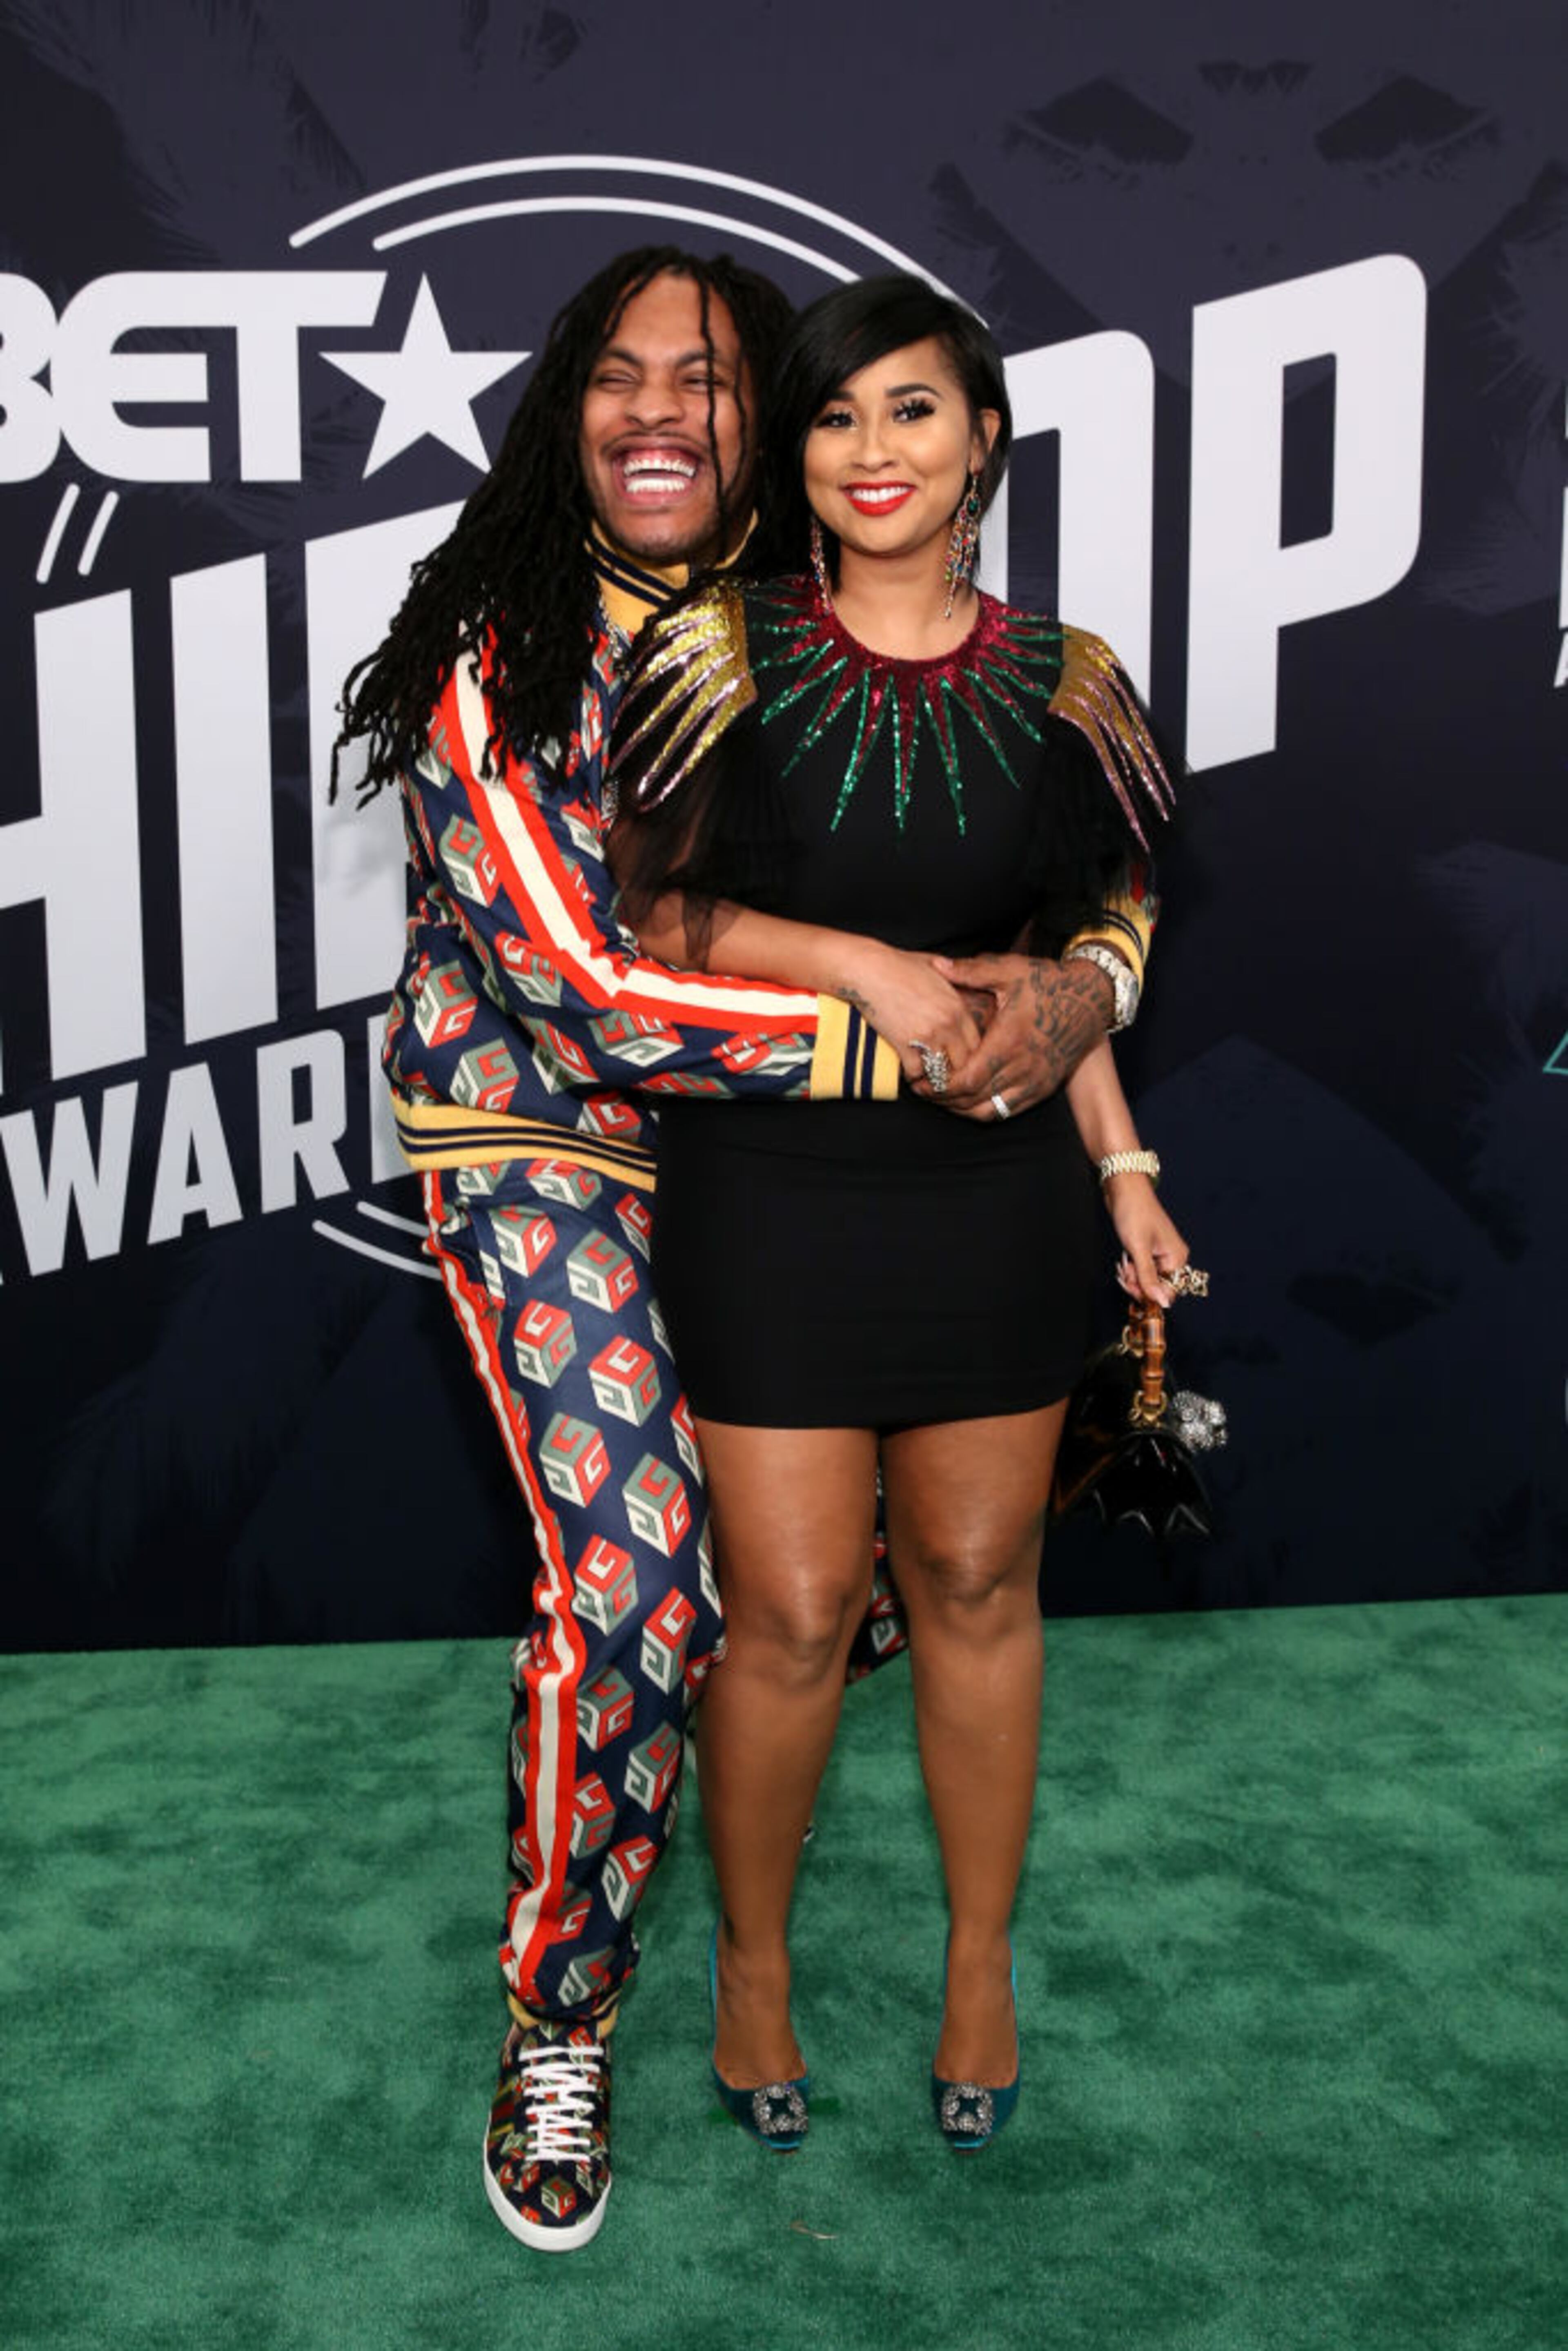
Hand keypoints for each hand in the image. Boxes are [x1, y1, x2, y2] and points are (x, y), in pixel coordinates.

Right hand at [838, 943, 985, 1082]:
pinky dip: (911, 1072)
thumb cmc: (898, 965)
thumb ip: (953, 980)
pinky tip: (907, 1066)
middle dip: (952, 1066)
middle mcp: (947, 1023)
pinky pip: (915, 1071)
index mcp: (957, 1006)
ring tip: (925, 1067)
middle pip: (962, 1061)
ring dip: (931, 1070)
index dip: (965, 1051)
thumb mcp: (936, 967)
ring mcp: (926, 1035)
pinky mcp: (904, 1044)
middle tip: (940, 1065)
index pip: (975, 1043)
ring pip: (940, 1069)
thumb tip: (960, 981)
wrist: (868, 970)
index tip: (954, 1053)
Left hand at [916, 953, 1113, 1116]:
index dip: (940, 1085)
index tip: (919, 1081)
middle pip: (974, 1099)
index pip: (968, 1079)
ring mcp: (1036, 1081)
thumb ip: (971, 971)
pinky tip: (968, 1100)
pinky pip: (1009, 1111)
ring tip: (941, 1097)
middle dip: (943, 1099)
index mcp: (1010, 1040)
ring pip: (991, 1111)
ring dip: (962, 1109)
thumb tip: (936, 966)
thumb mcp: (1010, 970)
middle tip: (922, 1091)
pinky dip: (985, 1110)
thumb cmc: (1048, 982)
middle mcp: (1024, 1067)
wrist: (1092, 999)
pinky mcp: (1044, 1087)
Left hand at [1104, 1175, 1189, 1307]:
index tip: (1131, 1287)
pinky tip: (1125, 1259)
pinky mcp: (1148, 1250)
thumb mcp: (1139, 1249)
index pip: (1168, 1291)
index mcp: (1177, 1258)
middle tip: (1126, 1271)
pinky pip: (1141, 1269)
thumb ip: (1149, 1278)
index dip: (1149, 1294)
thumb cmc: (1134, 1213)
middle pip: (1156, 1286)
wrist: (1124, 1189)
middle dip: (1138, 1283)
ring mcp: (1160, 1254)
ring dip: (1132, 1276)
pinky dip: (1131, 1268)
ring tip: (1124, 1261)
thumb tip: (1164, 1304)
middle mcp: (1172, 1257)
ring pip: (1146, 1279)